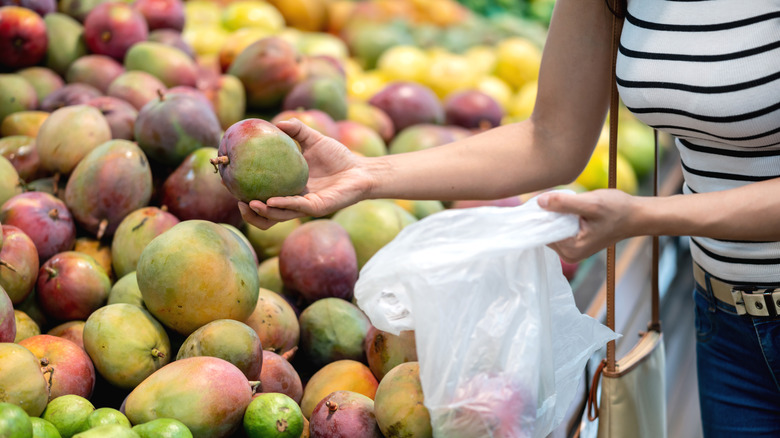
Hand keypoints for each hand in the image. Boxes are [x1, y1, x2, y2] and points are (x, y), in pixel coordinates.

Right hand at [239, 118, 372, 229]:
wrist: (361, 170)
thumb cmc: (338, 157)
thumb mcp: (313, 139)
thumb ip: (297, 130)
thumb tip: (276, 122)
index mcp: (288, 187)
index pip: (262, 194)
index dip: (244, 191)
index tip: (229, 181)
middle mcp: (294, 200)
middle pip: (265, 213)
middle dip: (249, 211)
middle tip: (236, 197)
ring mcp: (305, 206)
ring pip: (278, 215)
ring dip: (262, 212)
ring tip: (248, 203)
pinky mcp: (318, 208)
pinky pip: (296, 208)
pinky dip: (282, 205)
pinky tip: (270, 201)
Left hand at [537, 189, 638, 262]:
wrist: (636, 215)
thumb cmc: (617, 209)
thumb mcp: (590, 203)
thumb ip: (563, 203)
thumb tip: (539, 202)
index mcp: (570, 250)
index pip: (542, 232)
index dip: (542, 214)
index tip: (547, 199)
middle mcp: (568, 255)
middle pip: (545, 231)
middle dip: (549, 214)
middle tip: (562, 199)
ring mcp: (571, 251)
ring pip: (551, 229)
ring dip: (556, 215)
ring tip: (571, 204)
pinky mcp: (575, 244)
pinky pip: (559, 229)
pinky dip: (562, 218)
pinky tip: (573, 209)